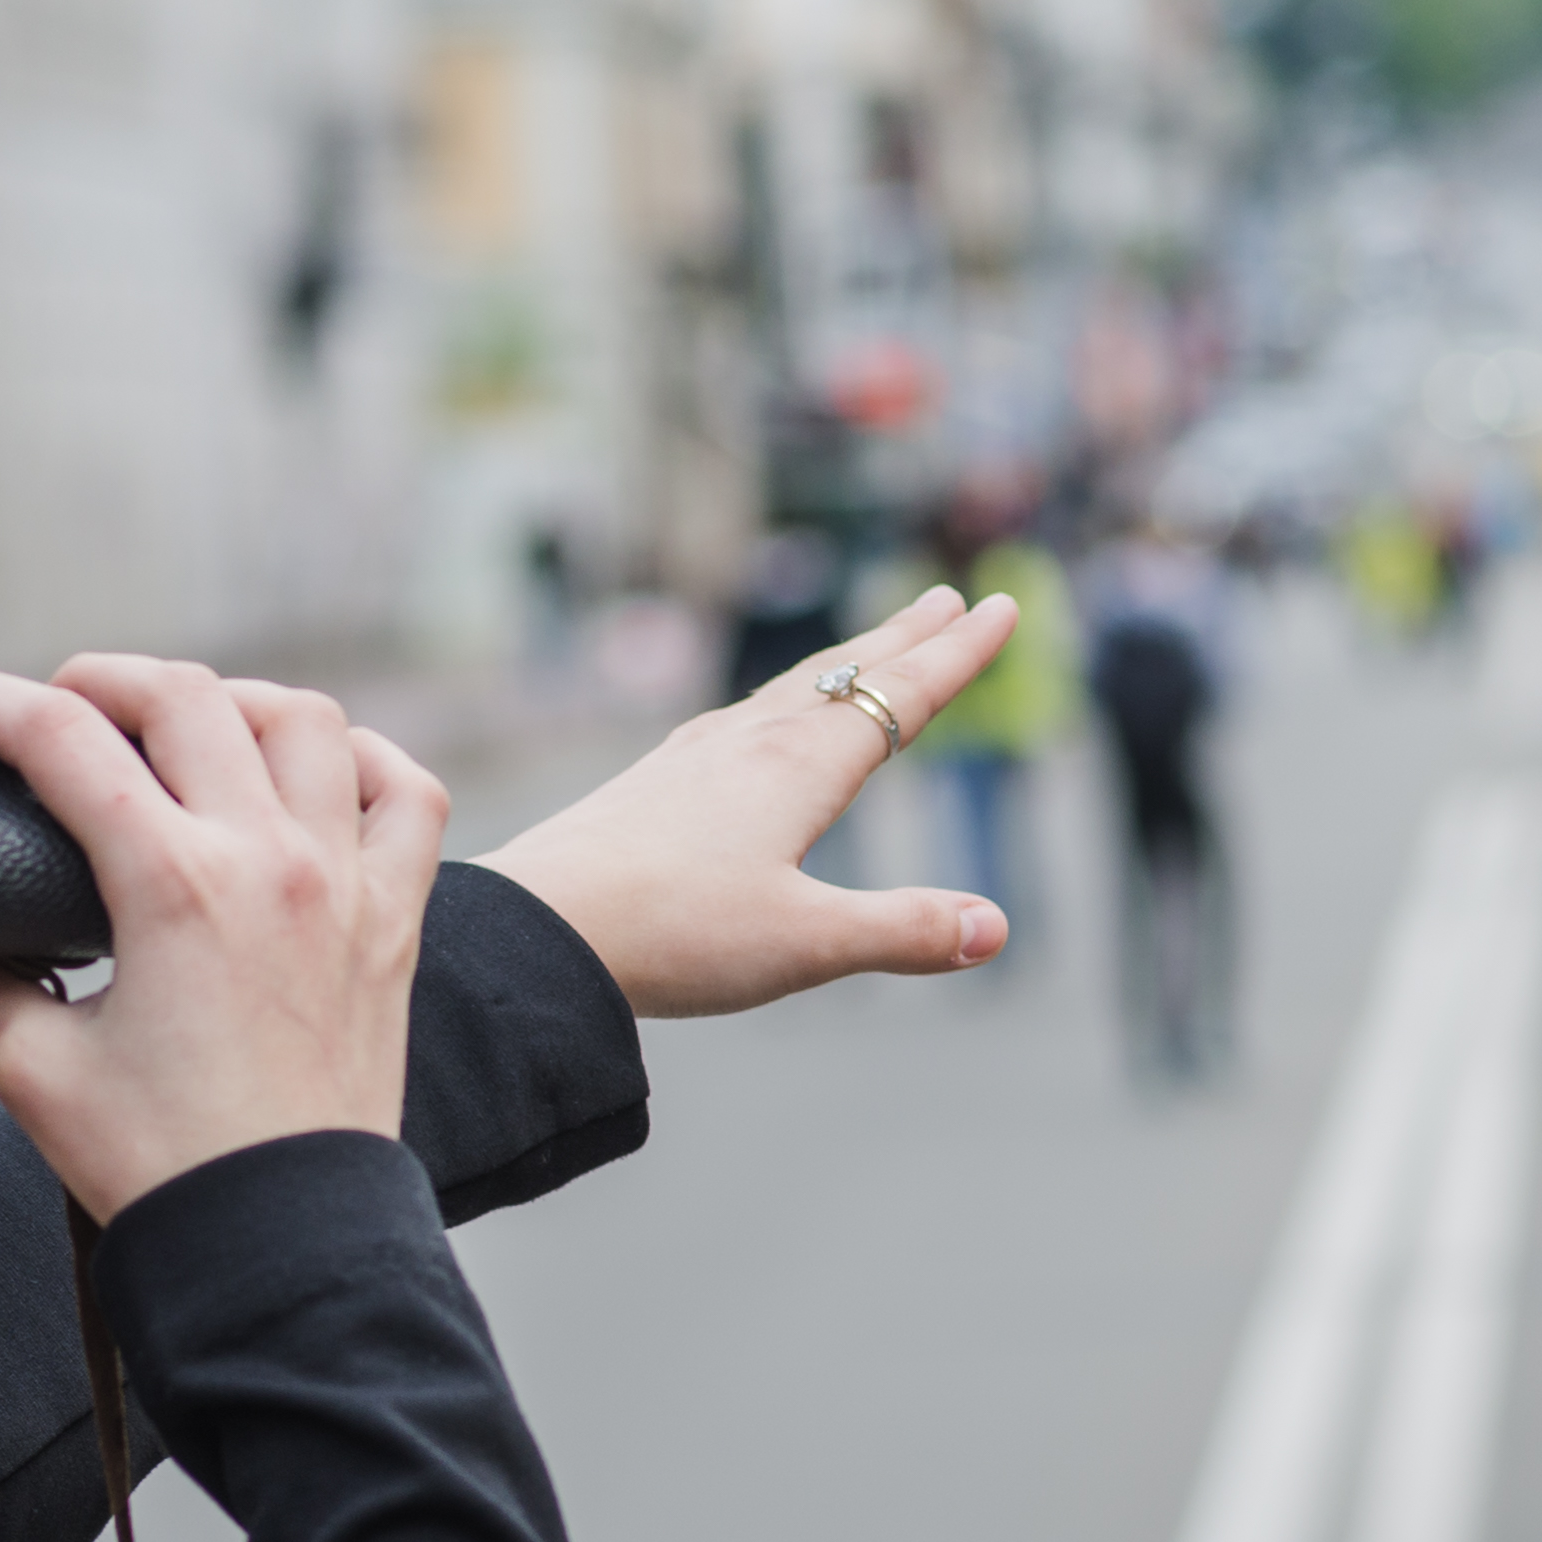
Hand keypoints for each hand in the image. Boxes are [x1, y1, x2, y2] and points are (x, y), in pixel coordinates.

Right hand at [0, 660, 444, 1219]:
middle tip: (50, 718)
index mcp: (175, 885)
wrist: (284, 1239)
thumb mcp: (37, 1072)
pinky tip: (313, 776)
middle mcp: (272, 861)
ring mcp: (347, 883)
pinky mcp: (397, 922)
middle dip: (98, 682)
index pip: (63, 737)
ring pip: (304, 720)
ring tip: (177, 733)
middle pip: (184, 696)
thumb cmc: (166, 1166)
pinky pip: (408, 795)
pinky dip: (362, 761)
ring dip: (230, 703)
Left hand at [483, 584, 1019, 1015]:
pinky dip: (785, 701)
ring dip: (846, 662)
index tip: (1002, 608)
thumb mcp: (805, 943)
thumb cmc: (671, 933)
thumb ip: (902, 931)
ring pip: (792, 691)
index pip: (901, 697)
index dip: (958, 656)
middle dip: (904, 638)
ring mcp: (697, 757)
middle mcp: (752, 743)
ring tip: (873, 646)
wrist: (539, 928)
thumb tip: (994, 928)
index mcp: (800, 767)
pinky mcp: (656, 782)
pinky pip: (744, 719)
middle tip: (947, 599)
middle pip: (847, 675)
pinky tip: (763, 720)